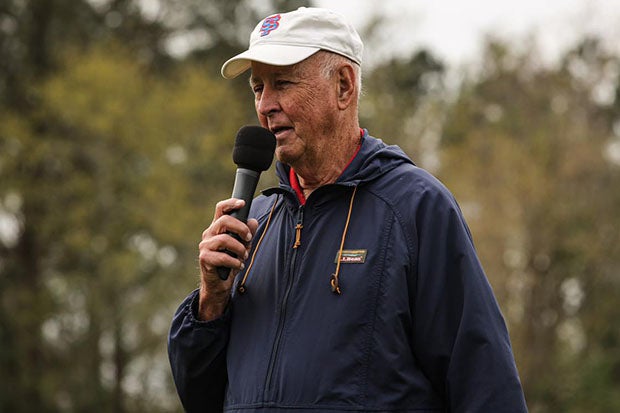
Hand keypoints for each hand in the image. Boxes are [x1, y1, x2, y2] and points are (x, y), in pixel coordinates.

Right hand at [197, 198, 257, 320]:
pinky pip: (222, 257)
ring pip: (224, 239)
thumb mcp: (243, 245)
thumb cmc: (230, 261)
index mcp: (217, 227)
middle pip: (224, 221)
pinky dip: (235, 261)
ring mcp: (205, 246)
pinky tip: (239, 265)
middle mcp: (209, 234)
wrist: (219, 283)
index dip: (231, 203)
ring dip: (239, 248)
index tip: (243, 203)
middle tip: (249, 238)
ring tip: (244, 256)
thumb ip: (248, 233)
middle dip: (240, 228)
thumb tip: (253, 222)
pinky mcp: (204, 258)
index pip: (220, 209)